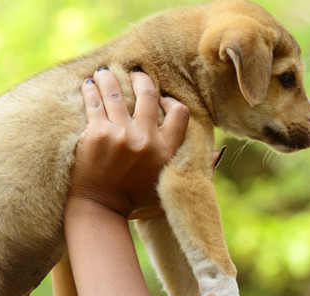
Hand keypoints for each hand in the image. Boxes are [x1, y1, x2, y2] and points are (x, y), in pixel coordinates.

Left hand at [68, 68, 189, 217]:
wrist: (100, 209)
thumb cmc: (135, 202)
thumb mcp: (171, 187)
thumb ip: (194, 169)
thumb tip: (220, 151)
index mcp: (165, 150)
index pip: (179, 113)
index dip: (170, 101)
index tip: (161, 98)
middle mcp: (145, 140)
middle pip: (147, 96)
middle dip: (141, 80)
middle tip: (135, 74)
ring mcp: (119, 135)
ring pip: (116, 93)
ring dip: (111, 78)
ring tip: (106, 72)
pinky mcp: (95, 134)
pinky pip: (94, 103)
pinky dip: (91, 90)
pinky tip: (90, 84)